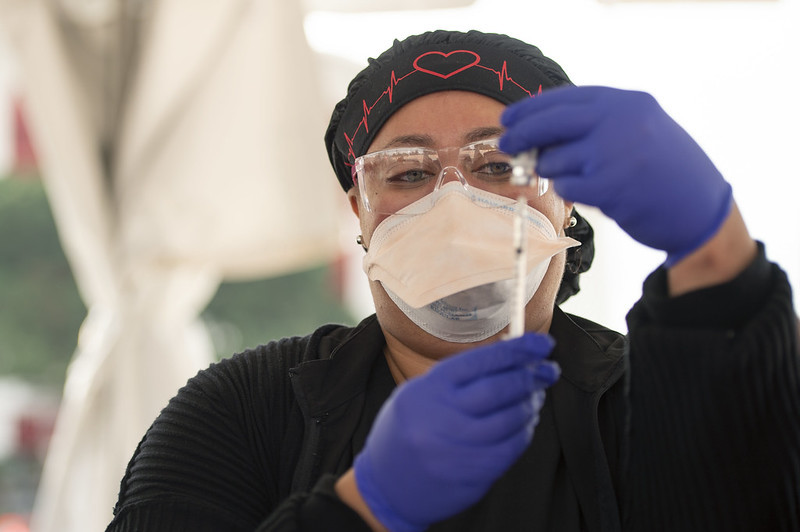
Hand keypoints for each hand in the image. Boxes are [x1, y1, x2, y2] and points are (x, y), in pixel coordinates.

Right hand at [353, 333, 558, 531]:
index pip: (482, 361)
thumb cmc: (407, 430)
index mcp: (429, 389)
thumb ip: (461, 377)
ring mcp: (458, 449)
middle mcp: (442, 417)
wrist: (385, 485)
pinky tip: (524, 424)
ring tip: (535, 396)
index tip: (542, 344)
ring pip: (511, 419)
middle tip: (548, 370)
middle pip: (500, 389)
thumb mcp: (421, 393)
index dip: (518, 350)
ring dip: (531, 404)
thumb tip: (510, 357)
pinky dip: (524, 432)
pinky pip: (511, 448)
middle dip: (532, 376)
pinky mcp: (472, 474)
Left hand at [500, 86, 732, 265]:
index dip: (530, 109)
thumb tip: (537, 130)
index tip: (509, 119)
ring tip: (585, 177)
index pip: (564, 98)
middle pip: (548, 124)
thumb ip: (596, 124)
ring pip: (552, 160)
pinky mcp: (608, 187)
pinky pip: (565, 187)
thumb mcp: (639, 128)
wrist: (701, 210)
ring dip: (556, 172)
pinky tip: (594, 193)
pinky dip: (571, 191)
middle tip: (507, 145)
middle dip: (521, 135)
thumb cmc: (666, 171)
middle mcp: (618, 121)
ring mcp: (612, 154)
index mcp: (625, 102)